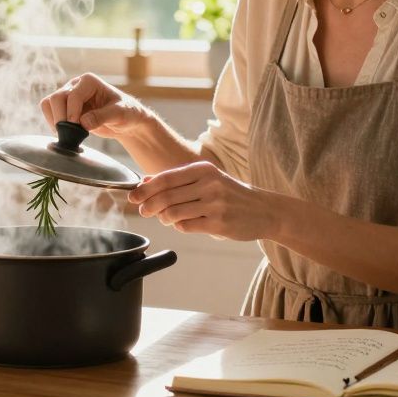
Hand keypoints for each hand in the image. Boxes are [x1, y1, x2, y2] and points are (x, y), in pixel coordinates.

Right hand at [39, 73, 151, 138]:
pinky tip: (66, 133)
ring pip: (49, 103)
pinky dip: (53, 123)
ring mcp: (69, 96)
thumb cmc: (126, 113)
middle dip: (60, 117)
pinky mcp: (65, 108)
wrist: (125, 121)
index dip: (72, 112)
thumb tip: (83, 122)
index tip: (77, 127)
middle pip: (56, 98)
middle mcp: (76, 85)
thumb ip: (102, 116)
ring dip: (54, 119)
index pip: (73, 95)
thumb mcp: (119, 114)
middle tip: (70, 133)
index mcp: (89, 81)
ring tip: (67, 133)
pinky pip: (50, 112)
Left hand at [127, 161, 275, 240]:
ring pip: (174, 213)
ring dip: (164, 218)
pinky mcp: (219, 224)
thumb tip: (145, 180)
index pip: (165, 178)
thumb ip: (176, 180)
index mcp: (203, 169)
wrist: (264, 210)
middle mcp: (209, 184)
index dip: (145, 189)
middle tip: (143, 211)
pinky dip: (179, 227)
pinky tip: (182, 224)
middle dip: (149, 206)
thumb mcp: (206, 180)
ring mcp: (215, 204)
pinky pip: (187, 227)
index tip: (133, 197)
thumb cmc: (230, 194)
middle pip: (166, 196)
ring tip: (165, 218)